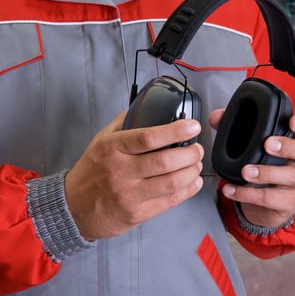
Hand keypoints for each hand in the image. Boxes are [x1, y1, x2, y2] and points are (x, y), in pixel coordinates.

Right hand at [65, 112, 204, 239]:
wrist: (72, 209)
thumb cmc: (91, 172)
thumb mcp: (101, 141)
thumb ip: (125, 123)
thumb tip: (148, 105)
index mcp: (112, 149)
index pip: (149, 137)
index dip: (176, 131)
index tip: (193, 126)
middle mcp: (121, 172)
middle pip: (166, 161)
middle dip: (190, 153)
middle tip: (197, 149)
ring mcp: (130, 195)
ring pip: (172, 182)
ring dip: (192, 171)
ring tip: (196, 164)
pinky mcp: (138, 214)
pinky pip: (171, 201)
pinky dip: (189, 190)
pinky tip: (194, 181)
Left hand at [209, 110, 294, 226]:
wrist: (269, 204)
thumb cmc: (266, 168)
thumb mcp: (255, 146)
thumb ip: (237, 128)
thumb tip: (217, 117)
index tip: (293, 121)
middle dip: (289, 146)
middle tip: (268, 144)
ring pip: (292, 176)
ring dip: (267, 173)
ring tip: (246, 171)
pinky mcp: (289, 202)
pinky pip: (271, 198)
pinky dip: (247, 194)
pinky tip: (231, 189)